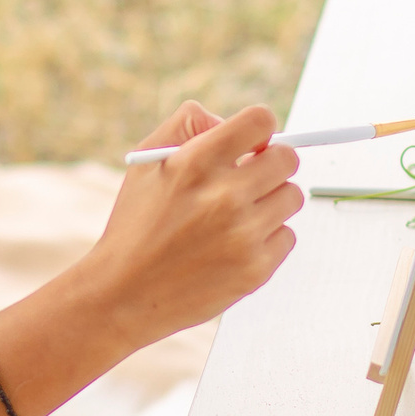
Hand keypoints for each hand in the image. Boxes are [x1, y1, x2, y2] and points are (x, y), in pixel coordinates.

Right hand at [76, 102, 302, 352]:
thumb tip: (229, 122)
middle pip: (287, 159)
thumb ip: (187, 125)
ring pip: (292, 197)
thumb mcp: (146, 160)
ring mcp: (243, 235)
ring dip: (271, 201)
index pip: (261, 121)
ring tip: (237, 216)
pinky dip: (268, 238)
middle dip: (271, 164)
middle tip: (249, 179)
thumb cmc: (136, 224)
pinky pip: (287, 236)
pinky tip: (235, 245)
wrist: (123, 294)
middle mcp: (224, 196)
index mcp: (196, 162)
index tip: (252, 146)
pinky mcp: (256, 269)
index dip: (260, 130)